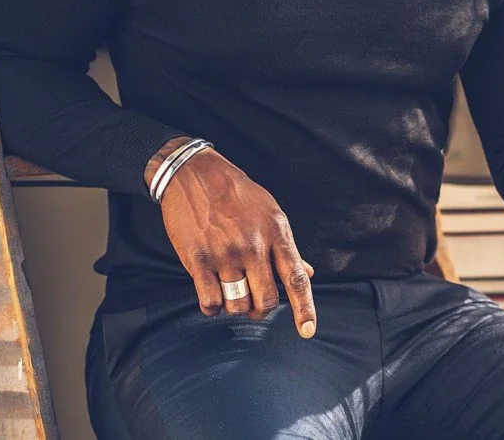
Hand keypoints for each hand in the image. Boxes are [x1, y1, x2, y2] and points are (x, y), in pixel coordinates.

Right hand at [145, 140, 315, 336]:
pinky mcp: (198, 260)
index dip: (304, 308)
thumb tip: (309, 273)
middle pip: (267, 300)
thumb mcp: (270, 212)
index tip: (307, 331)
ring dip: (236, 306)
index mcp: (276, 231)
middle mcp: (253, 245)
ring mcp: (225, 254)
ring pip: (238, 305)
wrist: (194, 173)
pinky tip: (212, 293)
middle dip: (262, 309)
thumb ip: (287, 247)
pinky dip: (213, 306)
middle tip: (256, 303)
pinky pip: (210, 302)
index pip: (296, 278)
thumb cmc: (237, 193)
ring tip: (231, 290)